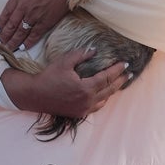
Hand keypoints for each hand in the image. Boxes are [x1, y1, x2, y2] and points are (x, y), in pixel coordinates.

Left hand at [0, 0, 72, 51]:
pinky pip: (34, 35)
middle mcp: (24, 8)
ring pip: (21, 32)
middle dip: (5, 35)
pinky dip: (28, 42)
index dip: (0, 23)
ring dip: (14, 41)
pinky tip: (23, 48)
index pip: (6, 13)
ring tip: (9, 48)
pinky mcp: (45, 22)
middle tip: (0, 44)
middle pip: (11, 25)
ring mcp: (34, 16)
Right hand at [1, 46, 130, 117]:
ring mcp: (83, 109)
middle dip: (120, 80)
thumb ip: (81, 55)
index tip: (125, 64)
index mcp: (86, 88)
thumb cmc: (49, 77)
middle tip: (129, 73)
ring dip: (112, 91)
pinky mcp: (78, 114)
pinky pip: (96, 107)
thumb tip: (95, 50)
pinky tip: (105, 95)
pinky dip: (103, 99)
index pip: (107, 78)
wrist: (35, 95)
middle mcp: (87, 101)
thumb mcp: (64, 62)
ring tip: (119, 83)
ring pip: (104, 100)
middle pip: (109, 90)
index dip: (117, 70)